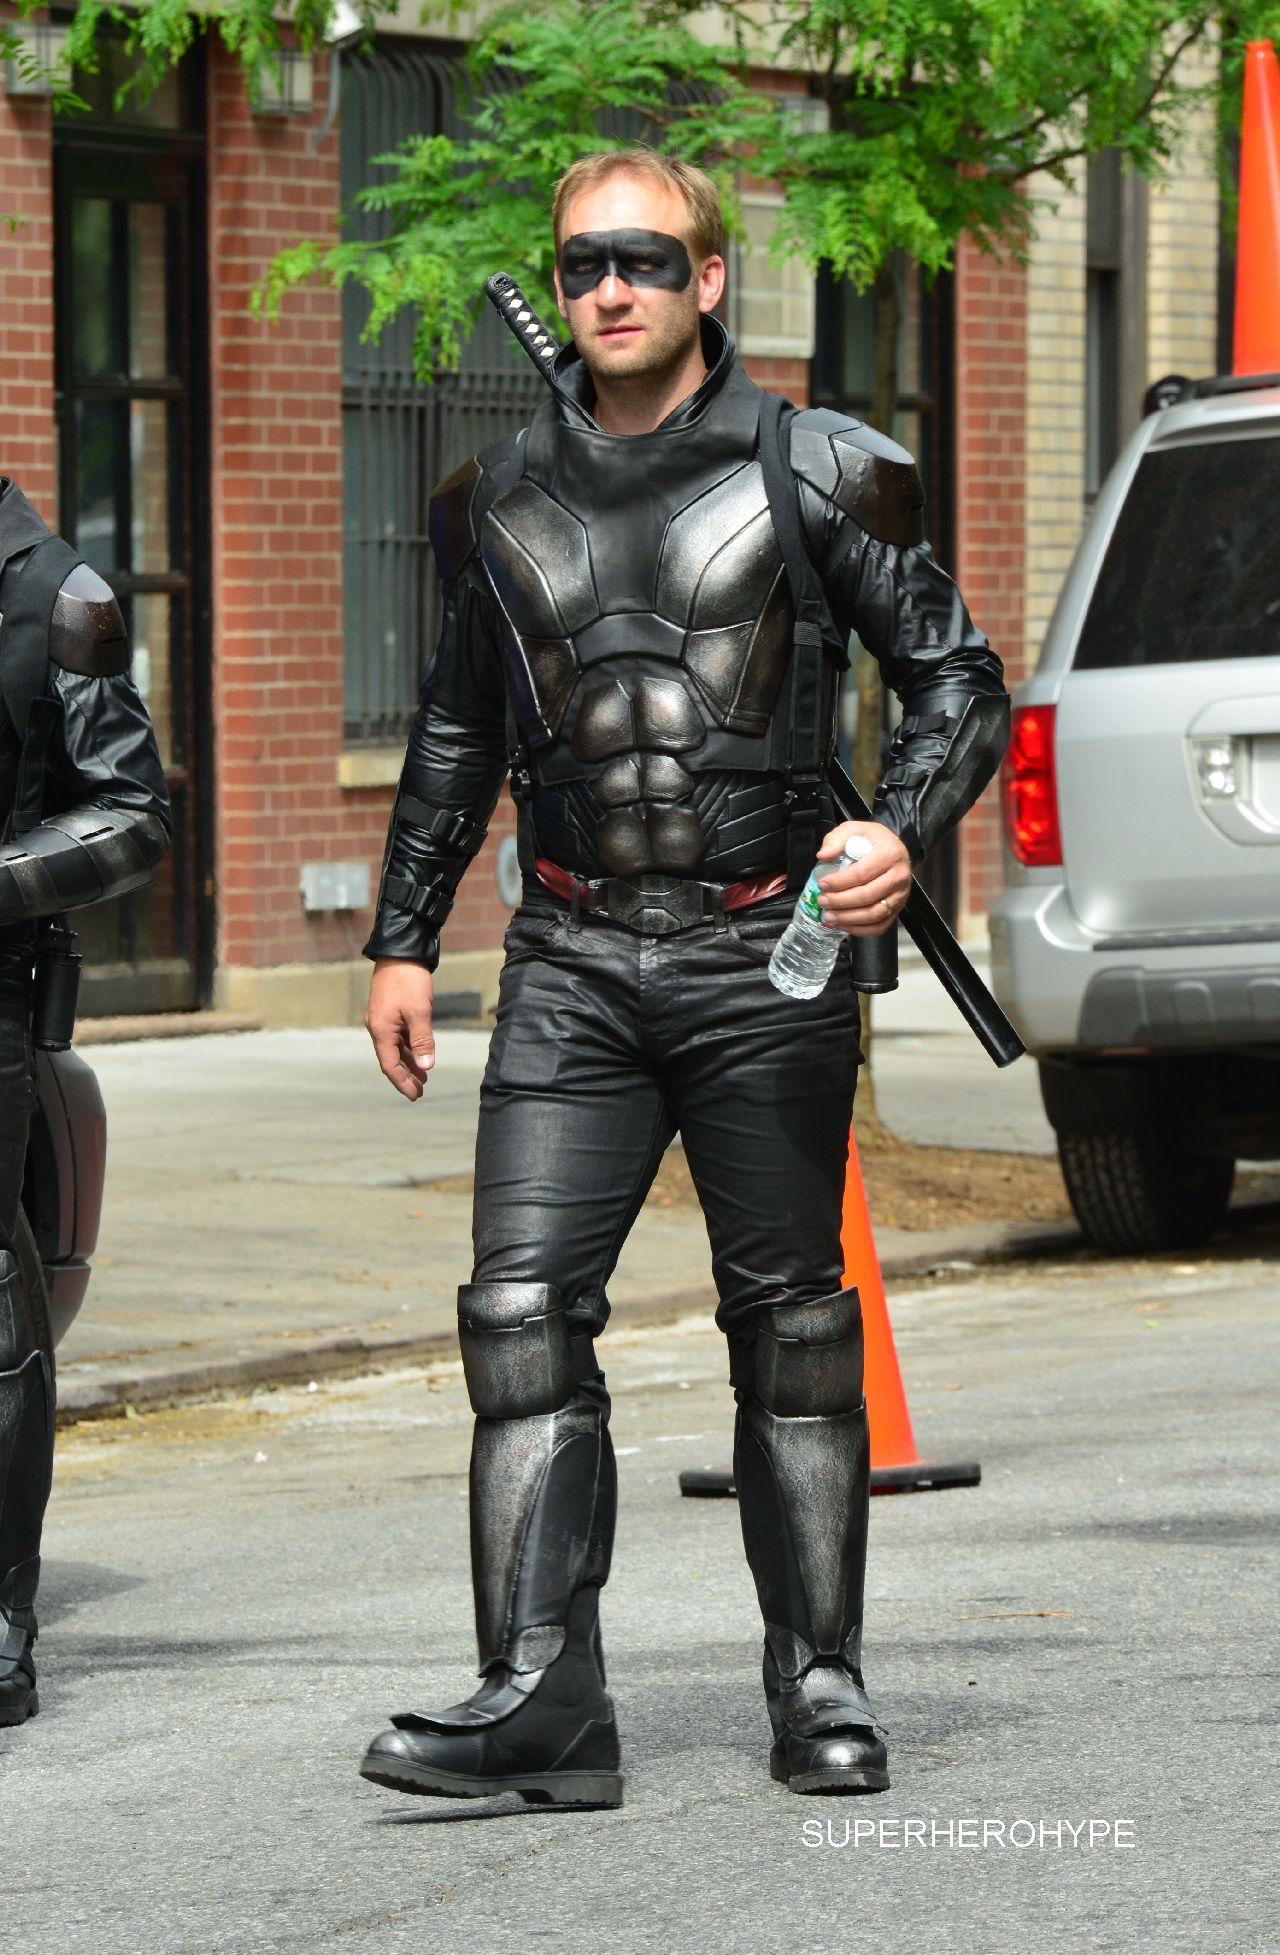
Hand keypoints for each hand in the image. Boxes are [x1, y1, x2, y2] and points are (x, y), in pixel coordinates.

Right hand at [366, 959, 435, 1099]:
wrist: (400, 952)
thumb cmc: (409, 980)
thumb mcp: (419, 1012)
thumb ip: (422, 1040)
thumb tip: (427, 1067)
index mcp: (381, 1030)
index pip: (390, 1065)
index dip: (402, 1082)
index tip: (415, 1096)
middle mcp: (378, 1027)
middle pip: (391, 1060)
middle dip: (405, 1076)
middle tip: (420, 1091)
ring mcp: (382, 1019)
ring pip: (395, 1048)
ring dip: (409, 1062)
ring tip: (423, 1076)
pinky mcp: (389, 1011)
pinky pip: (398, 1037)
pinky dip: (409, 1048)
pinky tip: (420, 1054)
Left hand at [815, 820, 911, 936]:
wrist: (893, 849)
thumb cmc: (871, 840)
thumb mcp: (853, 830)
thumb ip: (836, 839)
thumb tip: (823, 855)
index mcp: (889, 854)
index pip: (862, 873)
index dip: (839, 882)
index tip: (822, 884)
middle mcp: (899, 876)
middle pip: (868, 896)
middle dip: (841, 902)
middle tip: (822, 901)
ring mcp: (900, 894)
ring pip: (875, 914)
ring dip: (849, 919)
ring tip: (829, 916)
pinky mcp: (898, 908)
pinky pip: (880, 926)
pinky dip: (860, 930)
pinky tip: (843, 925)